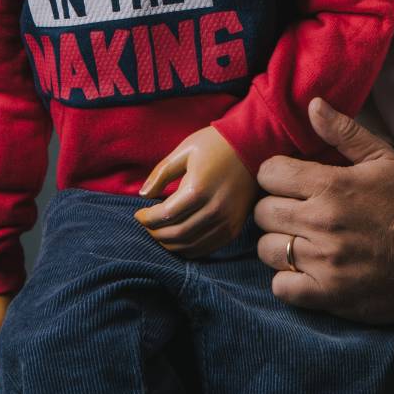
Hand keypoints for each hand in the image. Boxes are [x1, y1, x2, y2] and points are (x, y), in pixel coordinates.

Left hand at [135, 126, 255, 257]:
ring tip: (160, 232)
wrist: (254, 145)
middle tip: (146, 225)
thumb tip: (143, 194)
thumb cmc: (216, 144)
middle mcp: (213, 209)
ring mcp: (226, 222)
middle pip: (175, 234)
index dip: (146, 218)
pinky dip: (188, 249)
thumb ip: (161, 172)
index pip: (164, 215)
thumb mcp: (185, 150)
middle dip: (154, 233)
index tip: (138, 213)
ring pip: (190, 246)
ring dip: (169, 244)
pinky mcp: (234, 228)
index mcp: (198, 189)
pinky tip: (179, 239)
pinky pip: (207, 248)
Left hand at [255, 97, 393, 323]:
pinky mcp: (327, 293)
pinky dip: (287, 279)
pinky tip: (304, 269)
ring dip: (278, 243)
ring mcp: (322, 261)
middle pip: (263, 211)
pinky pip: (281, 287)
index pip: (269, 173)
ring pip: (267, 249)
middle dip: (274, 207)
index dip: (275, 174)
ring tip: (299, 240)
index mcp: (331, 186)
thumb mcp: (381, 158)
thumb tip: (312, 105)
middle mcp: (321, 222)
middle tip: (293, 210)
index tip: (288, 180)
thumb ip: (344, 131)